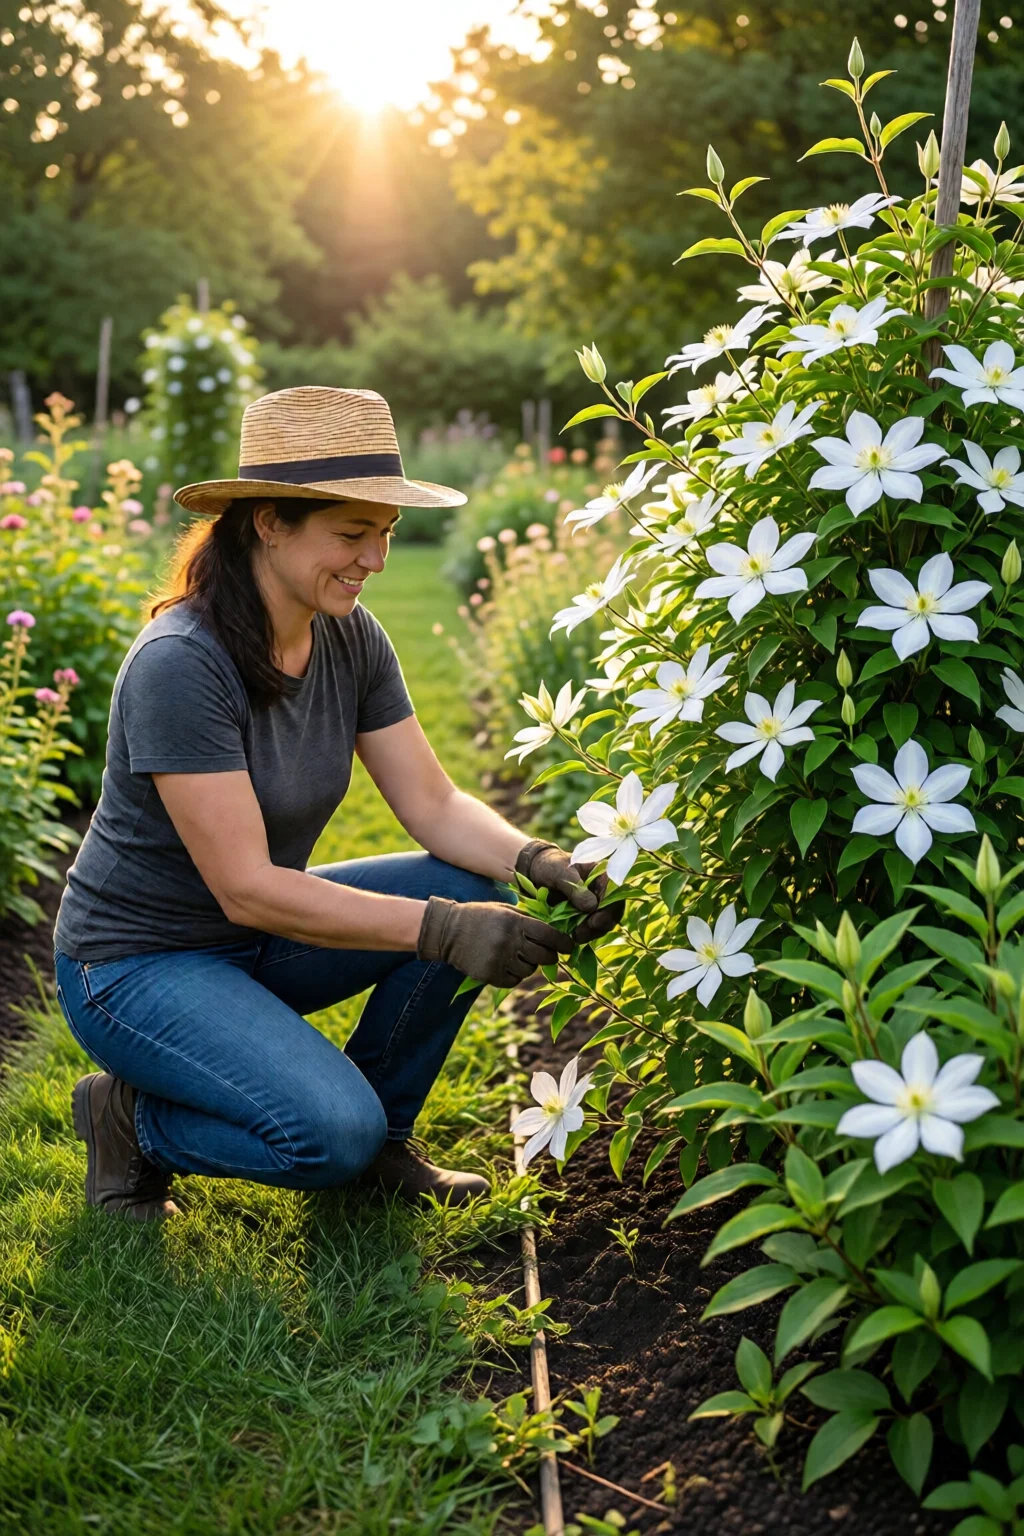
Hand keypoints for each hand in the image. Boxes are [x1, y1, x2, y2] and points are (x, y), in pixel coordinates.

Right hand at [417, 896, 574, 988]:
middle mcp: (509, 941)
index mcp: (514, 922)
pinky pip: (514, 980)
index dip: (563, 942)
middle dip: (549, 956)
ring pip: (530, 970)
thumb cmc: (481, 917)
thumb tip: (555, 933)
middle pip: (544, 956)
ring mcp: (499, 959)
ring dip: (529, 965)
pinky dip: (514, 975)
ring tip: (517, 955)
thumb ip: (528, 920)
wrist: (448, 931)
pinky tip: (505, 964)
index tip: (569, 946)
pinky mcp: (490, 975)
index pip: (549, 935)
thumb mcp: (504, 910)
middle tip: (547, 954)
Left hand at [514, 839, 624, 944]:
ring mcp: (596, 904)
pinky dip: (585, 934)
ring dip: (592, 932)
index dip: (610, 908)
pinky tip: (573, 936)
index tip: (595, 921)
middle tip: (583, 932)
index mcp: (601, 873)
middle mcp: (603, 890)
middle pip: (613, 910)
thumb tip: (592, 906)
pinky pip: (591, 928)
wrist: (534, 873)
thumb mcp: (558, 872)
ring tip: (576, 936)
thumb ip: (575, 887)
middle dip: (601, 924)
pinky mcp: (586, 916)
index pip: (615, 891)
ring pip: (604, 922)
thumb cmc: (549, 866)